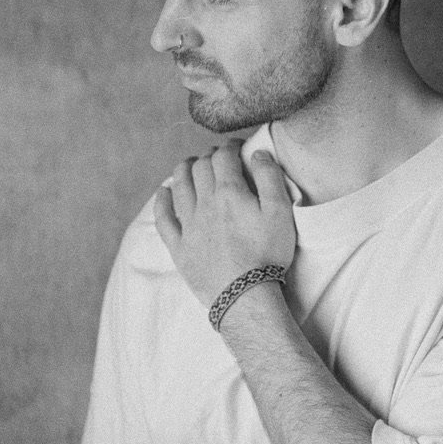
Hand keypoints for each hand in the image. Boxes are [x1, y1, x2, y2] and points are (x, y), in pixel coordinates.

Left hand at [154, 142, 296, 308]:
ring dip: (183, 170)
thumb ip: (270, 178)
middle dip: (209, 156)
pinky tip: (163, 192)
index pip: (224, 157)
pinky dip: (161, 201)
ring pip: (179, 186)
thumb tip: (258, 153)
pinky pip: (163, 219)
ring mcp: (189, 226)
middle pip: (200, 168)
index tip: (237, 147)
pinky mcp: (179, 247)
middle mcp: (204, 204)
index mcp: (229, 193)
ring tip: (190, 164)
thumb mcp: (281, 213)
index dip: (230, 147)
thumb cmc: (268, 255)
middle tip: (218, 157)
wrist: (245, 296)